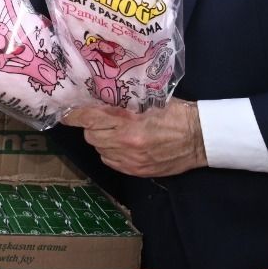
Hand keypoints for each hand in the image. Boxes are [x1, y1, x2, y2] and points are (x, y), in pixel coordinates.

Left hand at [63, 99, 206, 177]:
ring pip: (99, 149)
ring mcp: (131, 160)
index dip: (74, 115)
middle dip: (90, 126)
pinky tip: (121, 144)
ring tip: (113, 130)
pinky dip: (111, 152)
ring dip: (101, 140)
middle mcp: (126, 142)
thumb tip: (100, 97)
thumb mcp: (150, 99)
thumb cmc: (177, 113)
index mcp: (129, 121)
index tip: (66, 112)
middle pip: (91, 135)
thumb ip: (124, 101)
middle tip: (99, 118)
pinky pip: (111, 161)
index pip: (89, 118)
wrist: (200, 138)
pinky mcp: (137, 171)